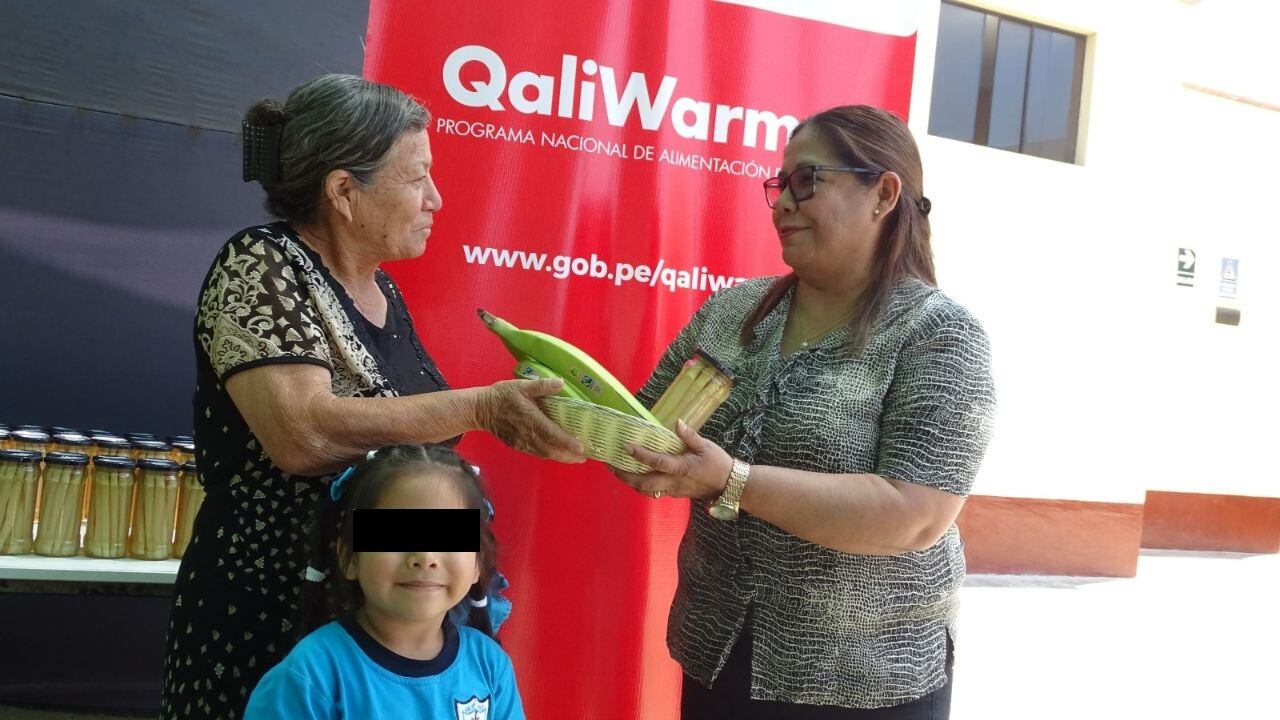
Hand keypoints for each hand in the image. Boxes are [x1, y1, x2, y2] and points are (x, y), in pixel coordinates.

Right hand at [475, 379, 585, 462]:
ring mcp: (522, 443)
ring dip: (561, 458)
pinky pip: (537, 453)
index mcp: (530, 419)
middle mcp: (527, 435)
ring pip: (545, 454)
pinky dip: (550, 455)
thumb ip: (541, 386)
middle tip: (586, 456)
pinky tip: (559, 454)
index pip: (551, 434)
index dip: (567, 442)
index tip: (581, 448)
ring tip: (577, 458)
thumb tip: (560, 383)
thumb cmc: (501, 396)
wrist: (480, 409)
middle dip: (569, 455)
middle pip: (551, 450)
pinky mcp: (518, 446)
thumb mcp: (521, 386)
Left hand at [613, 420, 732, 499]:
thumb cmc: (718, 463)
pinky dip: (640, 486)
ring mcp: (673, 491)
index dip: (641, 455)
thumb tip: (677, 422)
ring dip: (629, 482)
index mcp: (681, 468)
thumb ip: (689, 436)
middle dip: (625, 475)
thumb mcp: (706, 446)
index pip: (657, 462)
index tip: (626, 446)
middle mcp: (673, 482)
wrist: (730, 485)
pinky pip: (653, 492)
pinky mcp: (674, 494)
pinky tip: (633, 477)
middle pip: (643, 483)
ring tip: (617, 471)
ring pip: (646, 490)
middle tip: (610, 465)